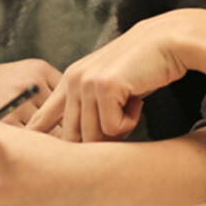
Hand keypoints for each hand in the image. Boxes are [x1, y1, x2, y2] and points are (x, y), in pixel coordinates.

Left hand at [28, 12, 187, 141]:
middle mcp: (73, 80)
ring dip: (117, 130)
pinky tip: (136, 98)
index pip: (41, 120)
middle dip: (96, 142)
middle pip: (71, 139)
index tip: (39, 162)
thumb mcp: (107, 85)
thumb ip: (89, 108)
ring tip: (130, 103)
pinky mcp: (105, 86)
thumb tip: (78, 149)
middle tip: (119, 121)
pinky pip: (114, 128)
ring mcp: (87, 82)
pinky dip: (130, 121)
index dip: (41, 143)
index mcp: (69, 80)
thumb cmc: (141, 68)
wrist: (166, 42)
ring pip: (93, 137)